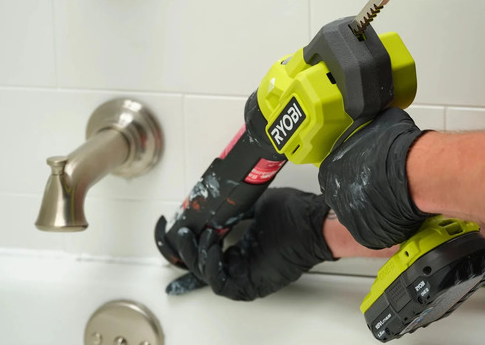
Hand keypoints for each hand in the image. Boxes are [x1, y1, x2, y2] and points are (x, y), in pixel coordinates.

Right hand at [165, 188, 334, 300]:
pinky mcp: (249, 284)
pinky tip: (212, 246)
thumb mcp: (258, 204)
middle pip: (199, 265)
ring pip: (206, 274)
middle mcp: (240, 264)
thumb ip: (236, 207)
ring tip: (200, 234)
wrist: (315, 222)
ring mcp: (244, 276)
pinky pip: (220, 283)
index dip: (185, 242)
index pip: (205, 251)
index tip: (169, 227)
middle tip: (178, 232)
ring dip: (196, 254)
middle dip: (183, 249)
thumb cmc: (296, 213)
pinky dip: (211, 265)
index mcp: (241, 247)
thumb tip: (216, 199)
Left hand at [318, 108, 431, 249]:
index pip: (334, 173)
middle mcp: (334, 195)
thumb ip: (369, 129)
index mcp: (330, 169)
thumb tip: (376, 120)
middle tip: (381, 182)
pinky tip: (397, 208)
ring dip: (372, 205)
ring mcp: (349, 216)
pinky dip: (383, 220)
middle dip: (361, 188)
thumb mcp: (377, 124)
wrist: (414, 173)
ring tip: (392, 194)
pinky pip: (372, 227)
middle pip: (346, 193)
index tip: (366, 169)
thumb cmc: (396, 149)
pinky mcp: (366, 233)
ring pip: (359, 211)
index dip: (353, 170)